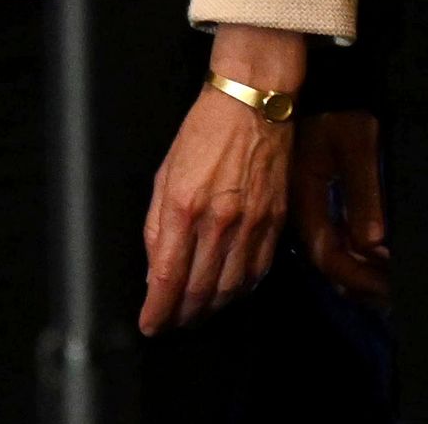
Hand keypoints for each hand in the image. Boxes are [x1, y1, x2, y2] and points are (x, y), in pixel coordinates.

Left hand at [139, 26, 303, 334]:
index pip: (168, 279)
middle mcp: (220, 221)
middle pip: (200, 290)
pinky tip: (230, 289)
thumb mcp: (164, 176)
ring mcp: (252, 221)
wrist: (253, 102)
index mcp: (185, 208)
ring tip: (199, 312)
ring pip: (231, 287)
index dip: (157, 311)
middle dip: (182, 316)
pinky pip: (259, 268)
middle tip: (172, 323)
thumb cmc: (205, 132)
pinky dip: (242, 287)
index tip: (151, 325)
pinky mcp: (276, 218)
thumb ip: (157, 227)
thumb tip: (157, 271)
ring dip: (212, 307)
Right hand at [288, 109, 388, 304]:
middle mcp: (302, 214)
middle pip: (328, 264)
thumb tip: (373, 243)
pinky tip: (372, 260)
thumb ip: (364, 194)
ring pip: (329, 255)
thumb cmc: (338, 111)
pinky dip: (353, 256)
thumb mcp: (357, 146)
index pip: (331, 257)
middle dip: (361, 284)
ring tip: (388, 285)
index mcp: (307, 203)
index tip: (391, 286)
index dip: (360, 277)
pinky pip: (330, 240)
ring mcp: (304, 210)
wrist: (314, 85)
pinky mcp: (312, 202)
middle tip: (395, 294)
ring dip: (357, 273)